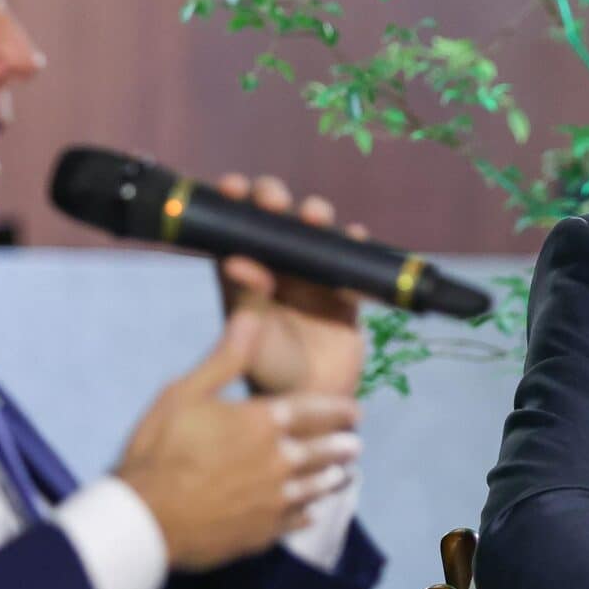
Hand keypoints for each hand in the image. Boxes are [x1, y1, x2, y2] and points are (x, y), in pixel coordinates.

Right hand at [115, 312, 361, 569]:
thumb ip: (226, 358)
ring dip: (333, 478)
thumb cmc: (160, 450)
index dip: (338, 409)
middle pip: (323, 452)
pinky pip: (296, 521)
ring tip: (345, 474)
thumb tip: (251, 317)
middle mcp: (279, 460)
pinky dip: (307, 514)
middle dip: (343, 446)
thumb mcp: (186, 393)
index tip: (356, 410)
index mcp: (263, 422)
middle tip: (356, 444)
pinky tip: (310, 513)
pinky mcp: (264, 532)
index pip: (314, 411)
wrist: (147, 520)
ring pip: (316, 488)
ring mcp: (275, 500)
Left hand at [211, 173, 367, 398]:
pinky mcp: (346, 293)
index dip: (234, 203)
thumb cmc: (269, 372)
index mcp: (246, 276)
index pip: (236, 229)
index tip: (233, 185)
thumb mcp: (249, 337)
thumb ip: (244, 299)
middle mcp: (279, 270)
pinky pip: (353, 262)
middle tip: (274, 199)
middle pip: (276, 221)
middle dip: (275, 201)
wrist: (313, 402)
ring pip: (315, 233)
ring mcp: (313, 279)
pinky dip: (355, 247)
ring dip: (315, 216)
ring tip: (315, 217)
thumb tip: (236, 260)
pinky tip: (354, 237)